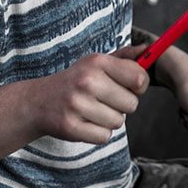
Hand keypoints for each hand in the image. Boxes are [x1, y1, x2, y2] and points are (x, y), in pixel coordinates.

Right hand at [29, 47, 148, 144]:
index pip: (139, 77)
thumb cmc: (76, 81)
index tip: (129, 86)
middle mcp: (87, 81)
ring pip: (118, 122)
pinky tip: (85, 122)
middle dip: (122, 105)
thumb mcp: (96, 63)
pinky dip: (97, 133)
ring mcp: (77, 104)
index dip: (139, 86)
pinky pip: (104, 136)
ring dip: (109, 120)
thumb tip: (149, 50)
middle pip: (131, 104)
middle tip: (104, 100)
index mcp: (97, 62)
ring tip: (93, 110)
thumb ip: (125, 57)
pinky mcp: (70, 126)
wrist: (37, 101)